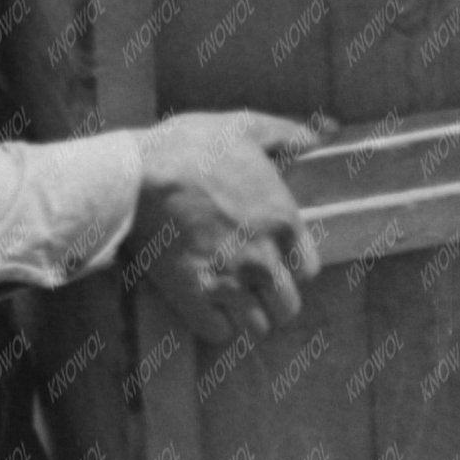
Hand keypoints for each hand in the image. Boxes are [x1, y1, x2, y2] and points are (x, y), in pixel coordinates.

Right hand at [132, 110, 321, 350]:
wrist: (137, 175)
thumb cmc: (193, 147)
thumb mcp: (245, 127)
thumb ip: (288, 134)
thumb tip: (322, 134)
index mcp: (281, 222)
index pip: (308, 271)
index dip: (293, 267)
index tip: (276, 260)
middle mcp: (263, 259)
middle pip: (287, 308)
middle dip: (274, 299)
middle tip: (254, 286)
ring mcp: (229, 282)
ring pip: (257, 326)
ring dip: (246, 315)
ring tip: (231, 300)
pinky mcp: (194, 298)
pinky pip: (218, 332)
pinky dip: (215, 324)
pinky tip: (206, 306)